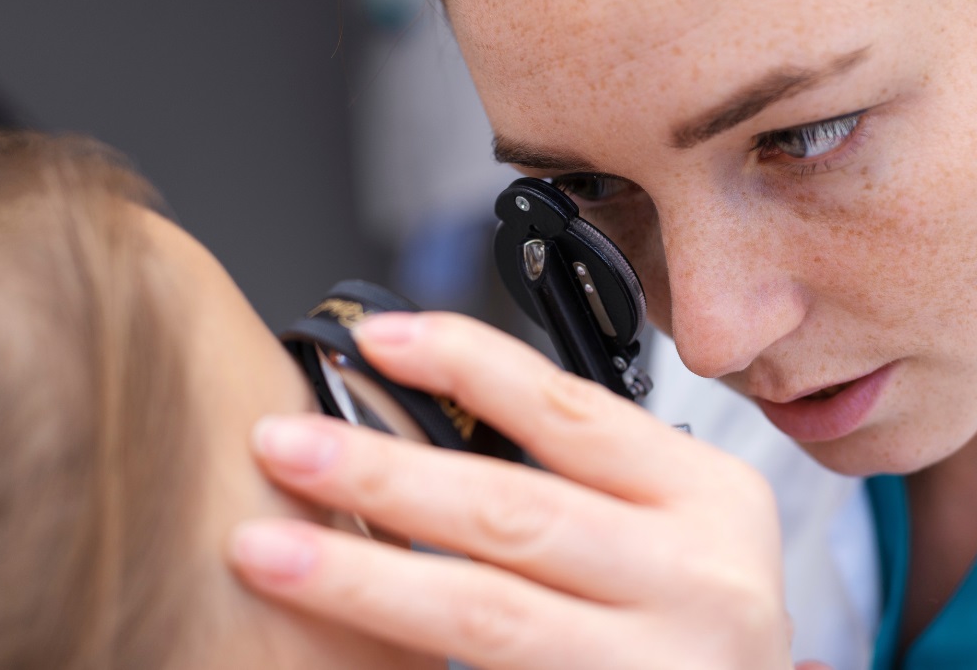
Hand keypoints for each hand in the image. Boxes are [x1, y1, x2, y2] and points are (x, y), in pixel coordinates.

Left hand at [229, 312, 793, 668]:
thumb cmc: (694, 619)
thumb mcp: (669, 528)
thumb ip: (578, 482)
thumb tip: (418, 430)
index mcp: (708, 497)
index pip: (572, 410)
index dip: (468, 364)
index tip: (376, 339)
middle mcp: (699, 578)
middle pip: (515, 509)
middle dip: (384, 474)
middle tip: (284, 443)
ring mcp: (661, 663)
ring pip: (486, 610)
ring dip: (363, 577)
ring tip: (268, 549)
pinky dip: (401, 657)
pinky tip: (338, 648)